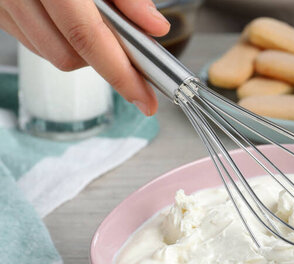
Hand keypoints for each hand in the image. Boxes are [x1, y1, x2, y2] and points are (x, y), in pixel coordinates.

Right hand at [0, 0, 169, 114]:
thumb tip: (154, 28)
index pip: (87, 37)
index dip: (121, 75)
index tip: (145, 100)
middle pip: (68, 56)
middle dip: (104, 61)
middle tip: (130, 51)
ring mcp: (1, 0)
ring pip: (49, 54)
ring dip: (81, 51)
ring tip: (98, 24)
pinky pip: (32, 40)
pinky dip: (59, 39)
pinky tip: (69, 18)